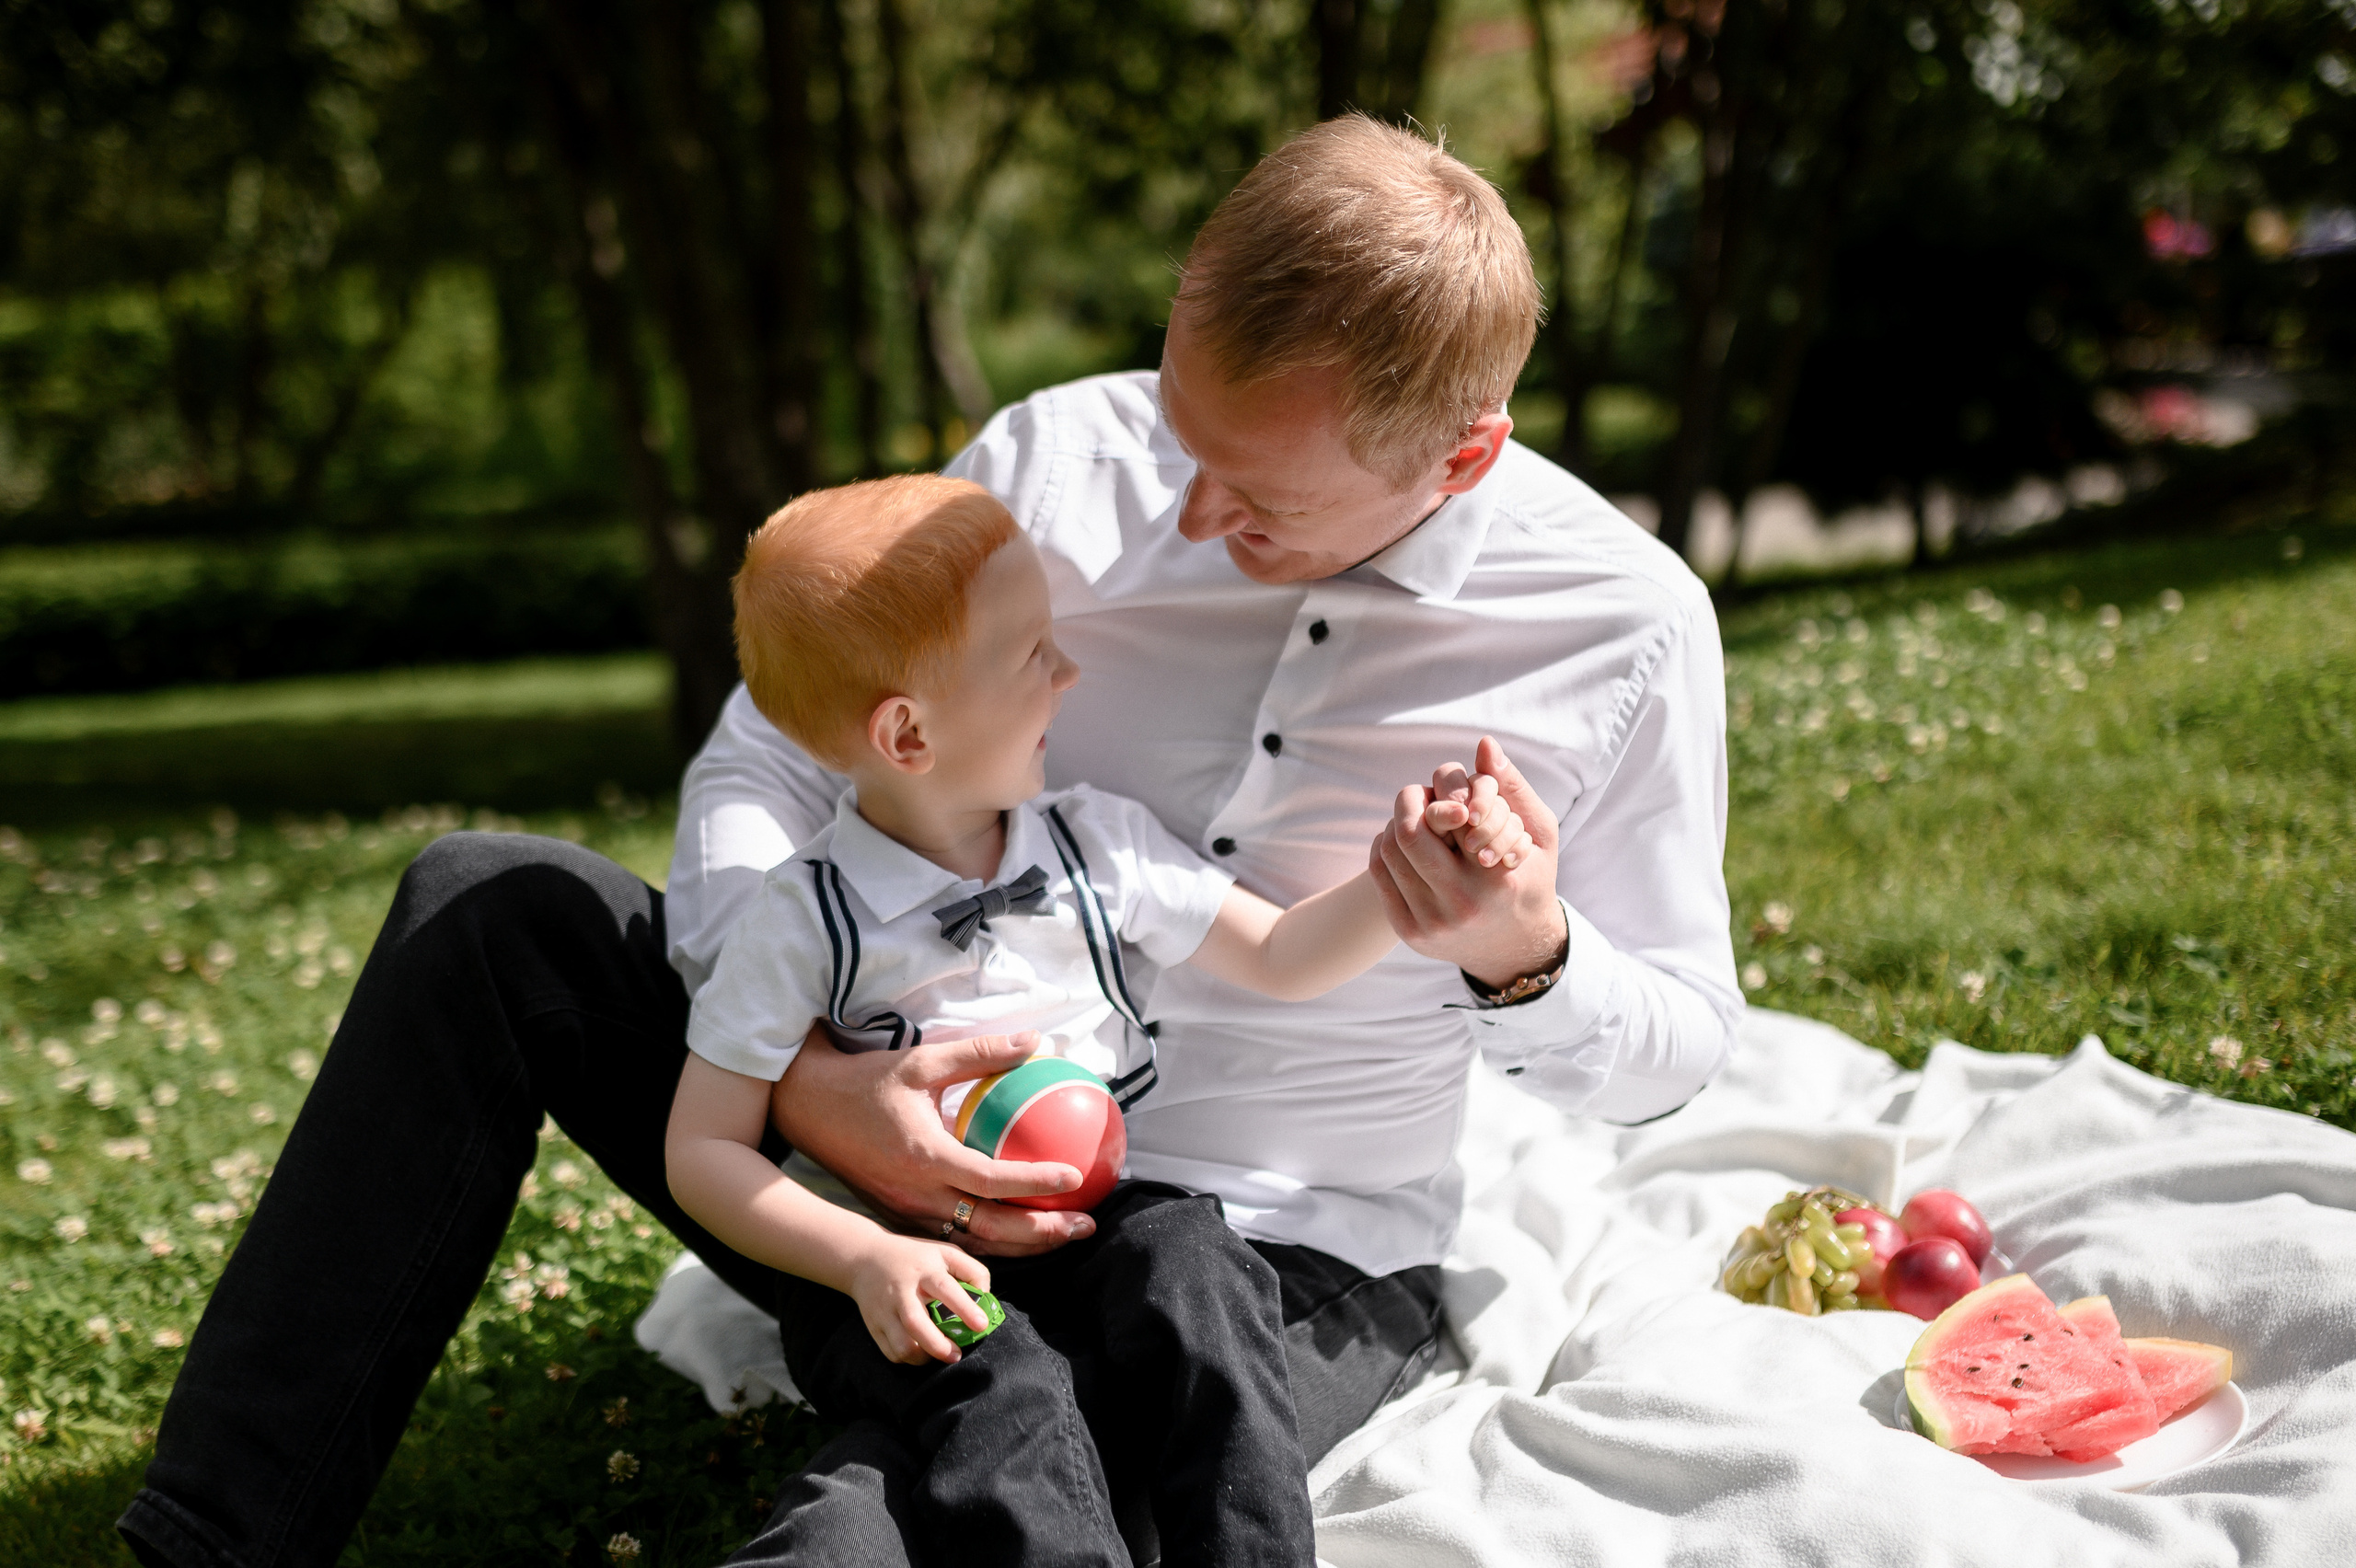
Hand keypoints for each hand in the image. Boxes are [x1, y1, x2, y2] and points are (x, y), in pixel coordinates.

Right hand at [771, 1029, 1095, 1256]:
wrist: (807, 1110)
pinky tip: (1024, 1235)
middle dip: (1042, 1233)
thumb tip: (1035, 1041)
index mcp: (924, 1155)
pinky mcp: (903, 1218)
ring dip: (1023, 1246)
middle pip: (990, 1228)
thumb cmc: (866, 1082)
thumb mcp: (921, 1061)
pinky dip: (993, 1244)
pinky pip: (954, 1240)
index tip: (1075, 1176)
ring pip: (975, 1244)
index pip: (990, 1180)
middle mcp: (917, 1194)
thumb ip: (980, 1053)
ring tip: (1065, 1236)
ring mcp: (908, 1212)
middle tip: (1086, 1225)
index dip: (1035, 1182)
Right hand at [846, 1233, 993, 1363]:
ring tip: (939, 1353)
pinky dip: (908, 1359)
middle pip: (917, 1323)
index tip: (981, 1325)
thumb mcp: (945, 1252)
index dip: (965, 1308)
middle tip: (957, 1355)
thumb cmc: (916, 1258)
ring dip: (923, 1357)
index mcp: (924, 1269)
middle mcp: (902, 1290)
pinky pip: (891, 1352)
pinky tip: (921, 1351)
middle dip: (939, 1345)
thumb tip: (986, 1298)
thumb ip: (971, 1270)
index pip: (945, 1289)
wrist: (865, 1258)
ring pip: (902, 1345)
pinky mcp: (873, 1325)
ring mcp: (884, 1310)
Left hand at [1369, 736, 1565, 988]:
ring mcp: (1431, 922)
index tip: (1451, 795)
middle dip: (1410, 799)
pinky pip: (1380, 875)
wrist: (1515, 949)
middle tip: (1419, 794)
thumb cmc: (1530, 878)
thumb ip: (1512, 786)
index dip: (1442, 791)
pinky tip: (1402, 842)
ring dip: (1396, 822)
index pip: (1449, 814)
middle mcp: (1461, 904)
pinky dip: (1385, 847)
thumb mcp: (1538, 832)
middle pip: (1409, 831)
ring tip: (1415, 818)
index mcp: (1496, 878)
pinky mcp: (1408, 933)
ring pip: (1390, 850)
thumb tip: (1483, 743)